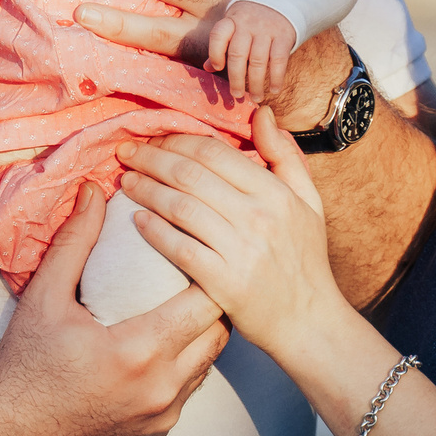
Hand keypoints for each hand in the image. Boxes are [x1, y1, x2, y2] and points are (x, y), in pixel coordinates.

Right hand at [0, 186, 232, 435]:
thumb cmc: (23, 365)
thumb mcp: (44, 296)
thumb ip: (75, 241)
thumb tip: (94, 191)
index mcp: (139, 350)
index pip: (205, 301)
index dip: (207, 269)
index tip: (195, 247)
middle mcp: (161, 387)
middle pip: (218, 331)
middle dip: (214, 298)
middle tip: (198, 269)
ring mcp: (163, 415)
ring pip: (210, 362)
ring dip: (204, 332)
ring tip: (188, 302)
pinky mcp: (158, 432)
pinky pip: (191, 389)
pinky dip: (188, 363)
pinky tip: (169, 343)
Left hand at [116, 111, 343, 362]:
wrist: (309, 321)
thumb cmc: (304, 259)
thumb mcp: (308, 201)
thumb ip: (284, 155)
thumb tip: (260, 114)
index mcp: (276, 193)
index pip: (214, 152)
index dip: (177, 141)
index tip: (155, 140)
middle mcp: (259, 217)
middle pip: (190, 174)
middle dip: (151, 158)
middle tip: (126, 154)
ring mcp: (242, 251)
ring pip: (180, 207)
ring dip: (146, 190)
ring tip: (126, 182)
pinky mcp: (225, 284)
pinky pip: (180, 249)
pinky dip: (155, 232)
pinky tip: (137, 221)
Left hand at [206, 1, 295, 101]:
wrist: (281, 1)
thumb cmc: (250, 21)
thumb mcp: (233, 26)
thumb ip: (222, 46)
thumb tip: (208, 68)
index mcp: (231, 21)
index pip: (218, 35)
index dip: (215, 53)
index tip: (217, 68)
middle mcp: (247, 24)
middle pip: (238, 54)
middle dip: (236, 78)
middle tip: (237, 95)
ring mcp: (266, 30)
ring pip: (258, 60)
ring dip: (256, 83)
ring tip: (256, 97)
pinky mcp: (284, 36)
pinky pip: (279, 60)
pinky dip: (276, 77)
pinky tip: (275, 90)